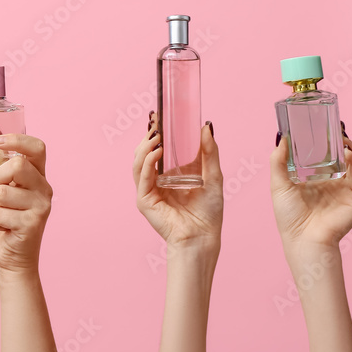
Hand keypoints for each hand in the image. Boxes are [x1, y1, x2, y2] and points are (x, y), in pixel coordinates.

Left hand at [0, 134, 52, 276]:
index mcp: (37, 176)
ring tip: (3, 216)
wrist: (12, 256)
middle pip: (18, 165)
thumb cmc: (6, 220)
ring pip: (3, 192)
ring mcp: (41, 207)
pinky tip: (4, 229)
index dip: (17, 140)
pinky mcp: (33, 224)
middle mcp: (44, 189)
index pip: (37, 148)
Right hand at [133, 117, 221, 249]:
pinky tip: (155, 152)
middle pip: (144, 153)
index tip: (158, 115)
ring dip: (145, 146)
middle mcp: (155, 180)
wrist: (204, 236)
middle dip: (148, 136)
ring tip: (156, 135)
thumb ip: (209, 152)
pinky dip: (147, 162)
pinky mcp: (144, 200)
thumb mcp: (213, 175)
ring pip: (138, 162)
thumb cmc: (209, 211)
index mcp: (168, 174)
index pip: (157, 149)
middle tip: (156, 121)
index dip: (155, 132)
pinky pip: (142, 177)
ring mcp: (148, 190)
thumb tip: (206, 126)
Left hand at [270, 127, 351, 250]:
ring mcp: (345, 188)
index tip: (317, 124)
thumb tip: (282, 138)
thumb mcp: (279, 183)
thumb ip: (278, 161)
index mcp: (314, 179)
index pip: (322, 155)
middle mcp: (331, 182)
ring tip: (341, 135)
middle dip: (337, 140)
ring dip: (349, 146)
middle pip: (339, 155)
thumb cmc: (289, 216)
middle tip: (332, 124)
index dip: (321, 140)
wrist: (303, 238)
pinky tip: (347, 151)